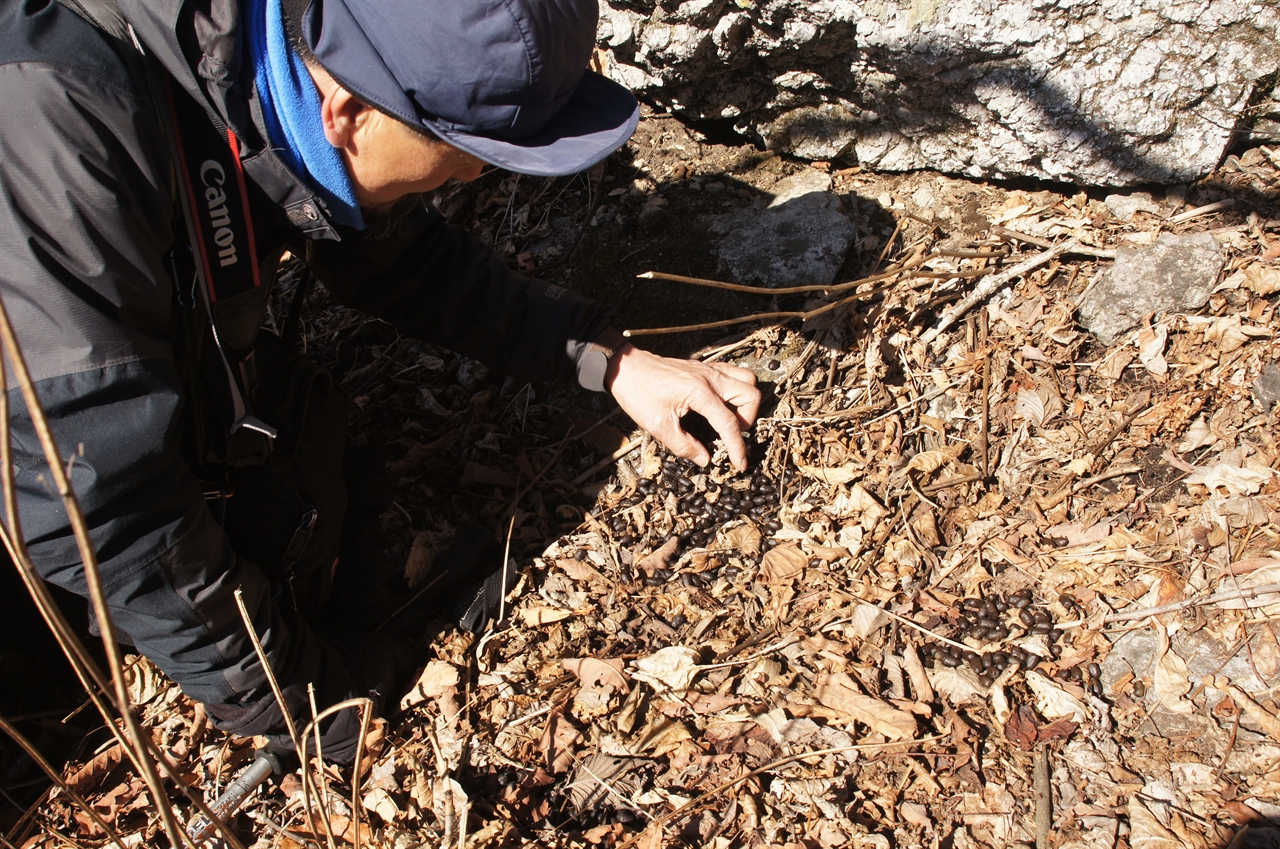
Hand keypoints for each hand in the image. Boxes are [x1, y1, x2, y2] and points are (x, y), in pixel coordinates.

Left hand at [605, 343, 761, 469]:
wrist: (626, 367)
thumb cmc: (639, 393)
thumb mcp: (658, 425)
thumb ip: (684, 445)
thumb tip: (704, 459)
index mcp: (700, 392)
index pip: (729, 423)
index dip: (737, 447)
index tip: (739, 464)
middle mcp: (710, 378)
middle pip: (750, 396)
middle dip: (748, 419)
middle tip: (732, 433)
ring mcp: (710, 369)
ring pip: (747, 380)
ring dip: (746, 401)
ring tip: (731, 417)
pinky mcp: (705, 367)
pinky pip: (734, 373)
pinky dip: (737, 388)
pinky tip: (723, 402)